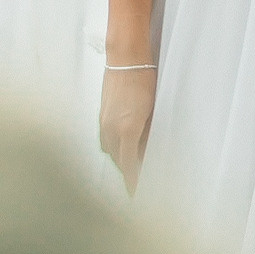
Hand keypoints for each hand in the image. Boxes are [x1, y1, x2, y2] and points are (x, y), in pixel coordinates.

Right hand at [98, 66, 156, 193]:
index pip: (129, 165)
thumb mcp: (152, 110)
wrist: (125, 60)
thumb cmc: (142, 80)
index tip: (135, 193)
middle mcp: (111, 129)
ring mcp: (104, 122)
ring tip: (131, 163)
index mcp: (126, 130)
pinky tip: (122, 144)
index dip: (132, 181)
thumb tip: (148, 151)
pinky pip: (105, 139)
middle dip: (127, 172)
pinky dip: (114, 146)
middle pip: (118, 161)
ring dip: (120, 158)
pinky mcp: (101, 115)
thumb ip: (148, 134)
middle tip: (137, 180)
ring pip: (110, 151)